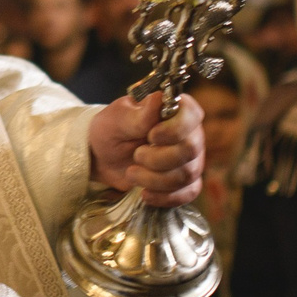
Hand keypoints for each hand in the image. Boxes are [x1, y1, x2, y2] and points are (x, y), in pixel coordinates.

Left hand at [88, 90, 205, 205]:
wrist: (103, 157)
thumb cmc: (112, 130)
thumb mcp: (118, 119)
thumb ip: (139, 114)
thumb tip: (158, 99)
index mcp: (176, 109)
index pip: (192, 115)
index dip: (174, 129)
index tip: (151, 135)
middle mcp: (189, 133)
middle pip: (190, 149)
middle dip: (158, 158)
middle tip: (136, 155)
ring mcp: (190, 158)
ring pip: (187, 174)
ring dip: (155, 179)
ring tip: (132, 173)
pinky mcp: (186, 181)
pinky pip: (188, 193)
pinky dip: (165, 197)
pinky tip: (145, 193)